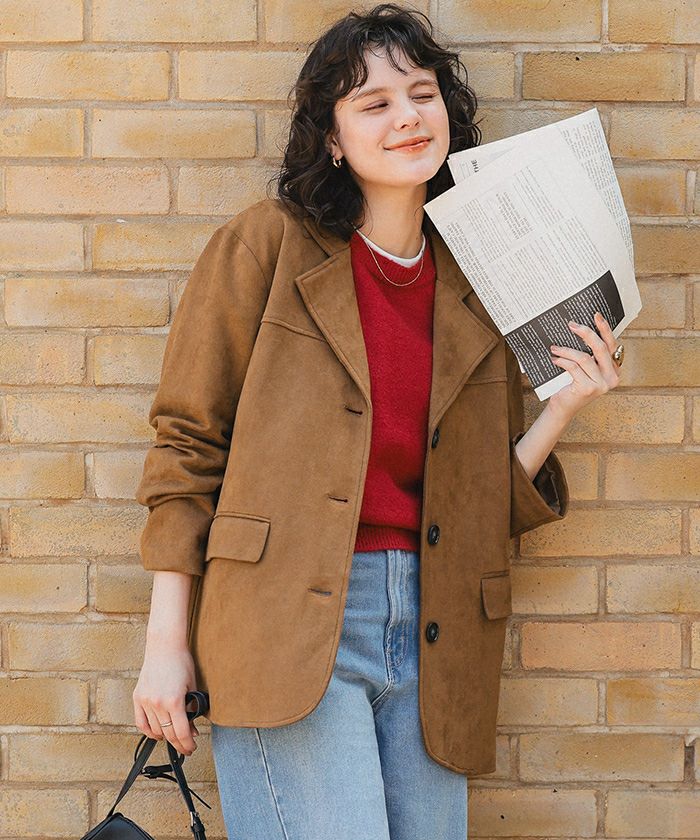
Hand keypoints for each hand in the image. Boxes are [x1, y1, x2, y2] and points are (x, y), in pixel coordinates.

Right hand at [133, 640, 199, 755]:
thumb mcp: (192, 686)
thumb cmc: (181, 662)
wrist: (164, 646)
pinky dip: (149, 731)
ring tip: (174, 737)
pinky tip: (157, 733)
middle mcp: (158, 703)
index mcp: (174, 700)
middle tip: (186, 747)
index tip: (191, 748)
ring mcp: (146, 701)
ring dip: (166, 737)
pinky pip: (141, 723)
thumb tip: (191, 729)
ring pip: (155, 730)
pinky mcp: (138, 697)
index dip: (187, 744)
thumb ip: (192, 709)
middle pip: (168, 734)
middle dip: (179, 744)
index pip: (181, 732)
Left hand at [547, 311, 620, 421]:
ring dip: (567, 350)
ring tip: (554, 348)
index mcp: (614, 369)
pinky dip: (562, 361)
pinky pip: (574, 367)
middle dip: (585, 333)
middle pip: (600, 348)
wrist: (563, 407)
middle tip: (571, 325)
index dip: (604, 329)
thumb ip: (590, 354)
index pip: (611, 345)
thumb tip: (580, 329)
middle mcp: (612, 377)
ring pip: (584, 358)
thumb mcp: (584, 369)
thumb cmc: (573, 385)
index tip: (596, 315)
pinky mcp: (589, 389)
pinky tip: (554, 359)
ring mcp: (602, 384)